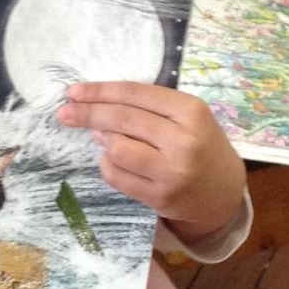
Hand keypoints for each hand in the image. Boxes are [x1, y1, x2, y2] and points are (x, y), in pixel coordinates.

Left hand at [58, 81, 246, 244]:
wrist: (224, 191)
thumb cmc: (200, 144)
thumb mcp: (187, 116)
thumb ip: (148, 108)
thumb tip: (96, 109)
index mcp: (191, 111)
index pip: (135, 94)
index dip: (100, 91)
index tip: (74, 91)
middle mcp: (183, 140)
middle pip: (122, 119)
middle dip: (87, 113)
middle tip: (64, 112)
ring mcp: (172, 171)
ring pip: (117, 149)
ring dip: (102, 141)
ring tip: (101, 138)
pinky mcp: (161, 197)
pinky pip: (118, 177)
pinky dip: (106, 164)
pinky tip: (110, 159)